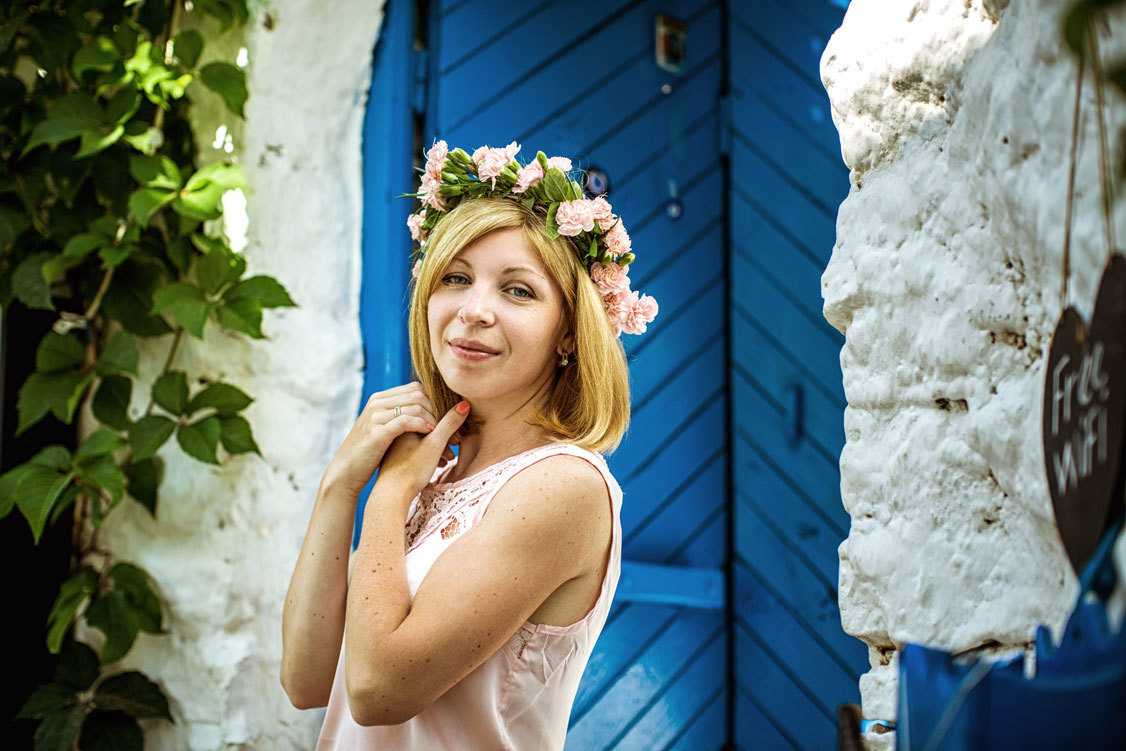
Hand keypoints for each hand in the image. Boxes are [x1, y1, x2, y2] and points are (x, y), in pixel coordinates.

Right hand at [320, 382, 460, 498]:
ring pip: (415, 406)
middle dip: (439, 411)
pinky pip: (406, 420)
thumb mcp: (382, 428)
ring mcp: (376, 416)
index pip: (416, 389)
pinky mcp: (377, 432)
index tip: (449, 419)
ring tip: (446, 437)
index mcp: (380, 399)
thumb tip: (422, 411)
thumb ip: (398, 415)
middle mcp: (377, 403)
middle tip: (454, 430)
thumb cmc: (368, 451)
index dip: (436, 402)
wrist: (346, 471)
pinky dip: (422, 425)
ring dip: (435, 421)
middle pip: (419, 395)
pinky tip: (431, 433)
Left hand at [377, 401, 470, 499]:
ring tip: (449, 458)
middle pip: (428, 424)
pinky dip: (430, 453)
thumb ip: (449, 424)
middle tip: (456, 446)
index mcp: (405, 421)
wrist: (391, 496)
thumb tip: (464, 404)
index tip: (456, 438)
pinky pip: (418, 448)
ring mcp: (397, 443)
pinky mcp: (398, 456)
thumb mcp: (435, 444)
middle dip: (445, 434)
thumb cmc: (411, 470)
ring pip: (424, 438)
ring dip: (439, 446)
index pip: (431, 411)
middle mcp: (400, 430)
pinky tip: (438, 464)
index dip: (448, 422)